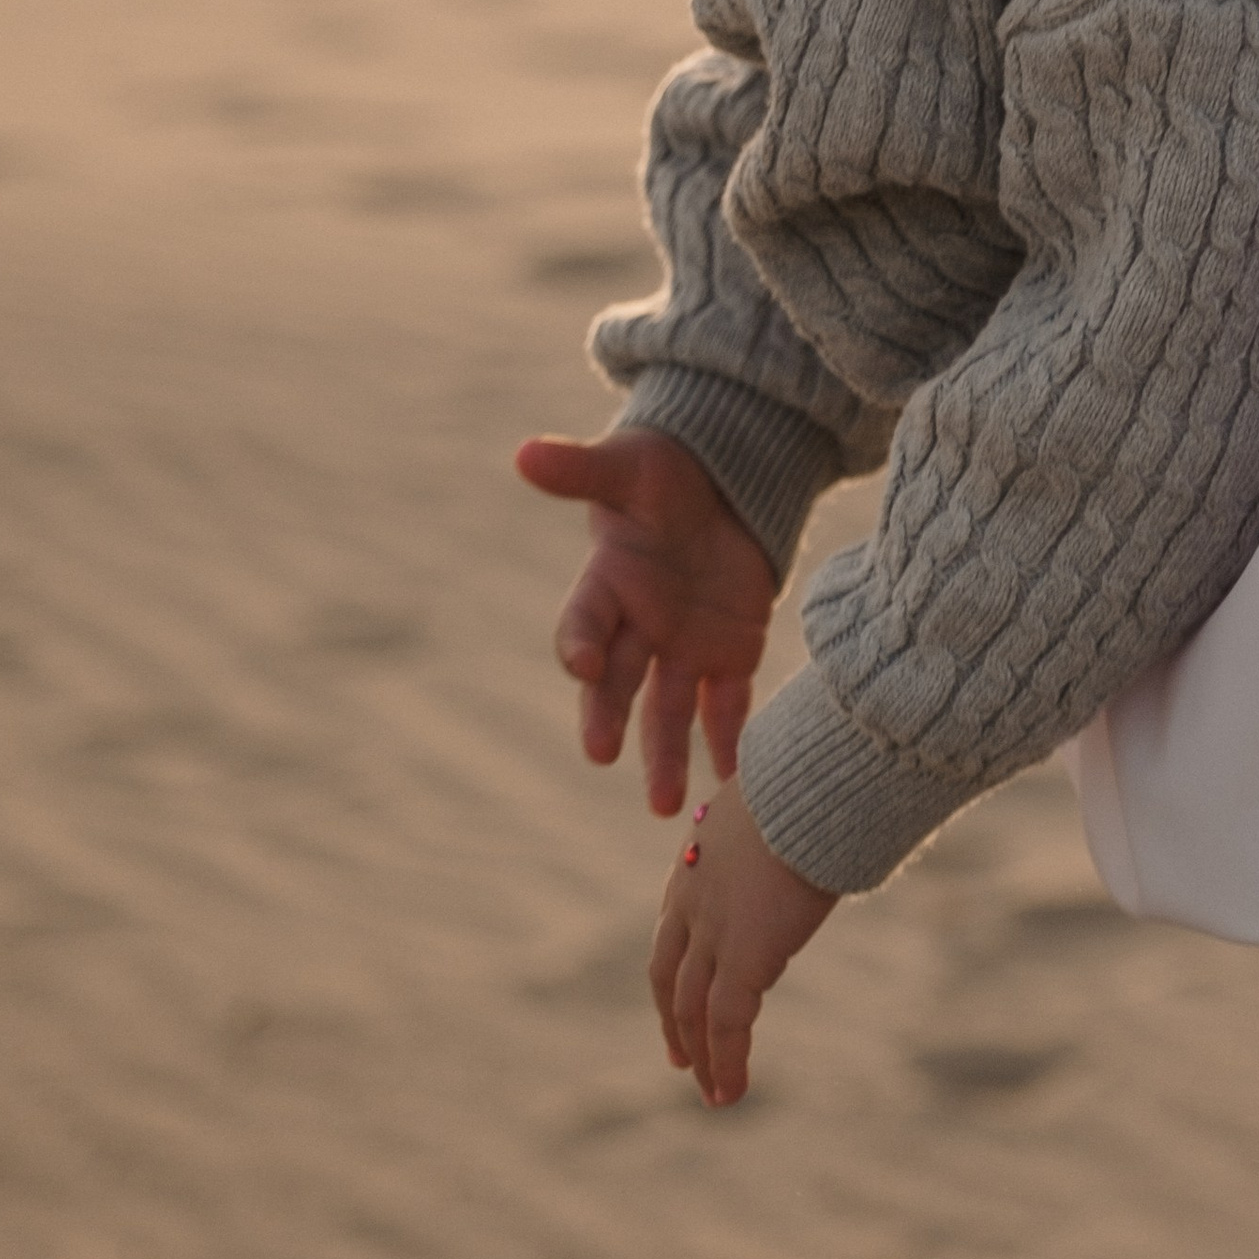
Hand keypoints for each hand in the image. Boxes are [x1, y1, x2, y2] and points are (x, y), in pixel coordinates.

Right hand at [514, 425, 775, 815]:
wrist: (722, 481)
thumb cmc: (662, 470)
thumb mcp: (627, 464)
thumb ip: (581, 468)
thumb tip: (525, 452)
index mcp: (608, 583)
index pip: (584, 622)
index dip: (579, 643)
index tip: (583, 664)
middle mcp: (639, 626)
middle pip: (618, 682)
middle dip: (609, 717)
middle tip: (601, 753)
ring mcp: (683, 645)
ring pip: (669, 711)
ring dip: (665, 757)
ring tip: (664, 806)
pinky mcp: (730, 652)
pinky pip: (727, 704)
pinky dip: (729, 740)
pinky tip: (733, 779)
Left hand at [649, 775, 834, 1105]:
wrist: (816, 782)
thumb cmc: (815, 776)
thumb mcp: (782, 797)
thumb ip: (782, 822)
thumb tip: (820, 817)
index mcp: (697, 856)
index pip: (674, 927)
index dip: (674, 967)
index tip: (679, 998)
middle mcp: (692, 897)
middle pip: (668, 975)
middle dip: (674, 1021)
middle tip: (681, 1058)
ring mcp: (713, 929)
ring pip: (691, 1009)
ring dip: (701, 1055)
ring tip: (711, 1092)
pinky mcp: (744, 957)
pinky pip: (727, 1025)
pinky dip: (726, 1063)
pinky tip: (731, 1093)